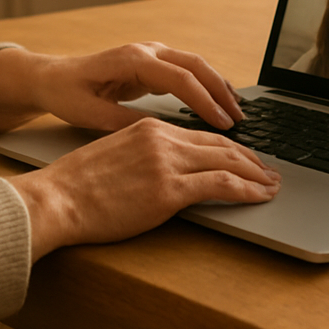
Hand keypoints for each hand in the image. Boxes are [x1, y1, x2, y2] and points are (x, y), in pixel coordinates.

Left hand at [0, 44, 246, 133]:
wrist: (49, 77)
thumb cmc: (66, 94)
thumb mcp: (90, 114)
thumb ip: (125, 123)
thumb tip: (161, 133)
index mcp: (132, 60)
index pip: (181, 79)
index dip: (205, 102)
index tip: (224, 124)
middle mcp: (146, 51)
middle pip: (196, 66)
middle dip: (221, 92)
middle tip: (240, 120)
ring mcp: (150, 54)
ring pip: (195, 65)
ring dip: (217, 87)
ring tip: (236, 113)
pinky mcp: (151, 63)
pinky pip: (186, 71)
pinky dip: (205, 85)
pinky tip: (216, 103)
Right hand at [10, 116, 280, 257]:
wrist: (56, 199)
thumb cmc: (76, 186)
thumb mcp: (114, 156)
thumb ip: (144, 156)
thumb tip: (166, 172)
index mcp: (149, 129)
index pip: (201, 135)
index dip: (230, 147)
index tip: (246, 157)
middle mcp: (162, 139)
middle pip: (221, 145)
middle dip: (252, 159)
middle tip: (271, 171)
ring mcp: (166, 162)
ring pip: (227, 161)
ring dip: (257, 174)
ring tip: (273, 185)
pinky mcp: (168, 189)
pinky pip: (221, 185)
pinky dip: (247, 189)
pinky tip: (260, 195)